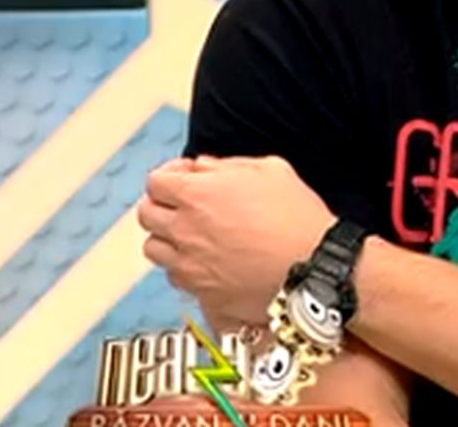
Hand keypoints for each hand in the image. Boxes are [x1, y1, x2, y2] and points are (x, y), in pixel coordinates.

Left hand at [138, 155, 335, 325]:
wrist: (311, 266)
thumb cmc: (296, 216)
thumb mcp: (270, 170)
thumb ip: (228, 165)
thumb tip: (205, 168)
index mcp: (198, 194)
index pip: (156, 181)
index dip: (170, 174)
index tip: (187, 176)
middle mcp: (184, 229)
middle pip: (146, 214)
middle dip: (162, 204)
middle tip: (185, 203)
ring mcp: (188, 264)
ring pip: (153, 248)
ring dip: (168, 237)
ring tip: (192, 234)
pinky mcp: (199, 292)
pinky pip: (174, 276)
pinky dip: (183, 265)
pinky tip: (205, 259)